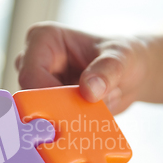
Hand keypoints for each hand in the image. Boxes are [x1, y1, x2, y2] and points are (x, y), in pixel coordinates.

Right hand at [16, 22, 149, 113]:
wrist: (132, 75)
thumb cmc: (125, 57)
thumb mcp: (122, 58)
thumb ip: (107, 71)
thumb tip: (89, 90)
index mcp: (44, 38)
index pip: (31, 75)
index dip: (48, 97)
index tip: (73, 111)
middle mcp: (33, 59)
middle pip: (29, 96)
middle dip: (58, 109)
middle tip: (87, 115)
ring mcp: (37, 82)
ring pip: (37, 111)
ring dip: (66, 117)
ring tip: (96, 109)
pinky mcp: (45, 101)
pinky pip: (47, 120)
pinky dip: (68, 125)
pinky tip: (90, 118)